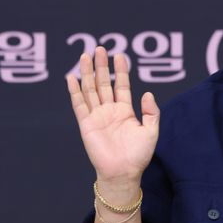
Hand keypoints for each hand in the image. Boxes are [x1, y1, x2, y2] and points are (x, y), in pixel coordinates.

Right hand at [66, 46, 159, 182]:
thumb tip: (147, 93)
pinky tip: (72, 77)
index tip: (120, 54)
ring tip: (85, 56)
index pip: (122, 85)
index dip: (121, 70)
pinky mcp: (86, 124)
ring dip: (87, 73)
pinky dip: (75, 91)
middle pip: (104, 83)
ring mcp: (97, 117)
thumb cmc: (138, 156)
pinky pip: (79, 105)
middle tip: (100, 48)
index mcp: (125, 112)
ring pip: (90, 90)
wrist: (123, 173)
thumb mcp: (151, 132)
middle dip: (102, 66)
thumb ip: (151, 112)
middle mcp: (110, 111)